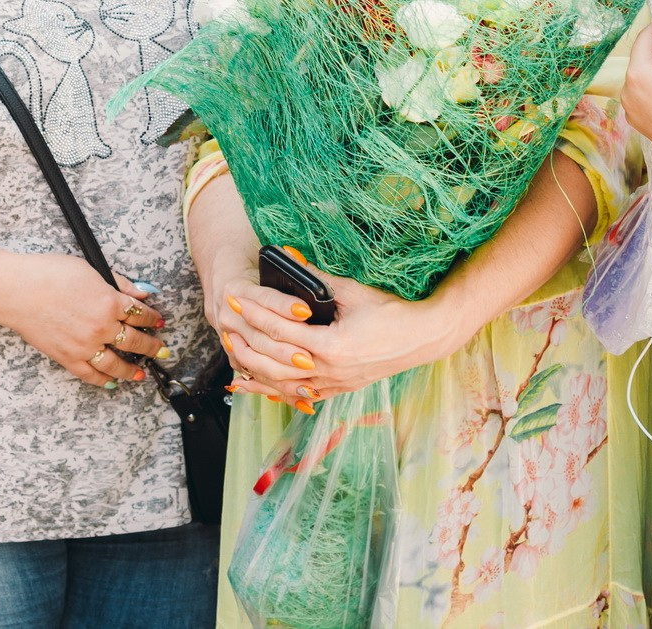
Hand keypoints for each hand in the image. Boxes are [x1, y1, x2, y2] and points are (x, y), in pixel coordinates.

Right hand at [1, 254, 167, 387]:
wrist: (17, 291)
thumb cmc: (49, 274)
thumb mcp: (91, 270)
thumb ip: (119, 283)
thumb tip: (142, 291)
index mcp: (110, 302)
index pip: (140, 314)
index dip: (152, 318)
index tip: (158, 322)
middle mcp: (101, 327)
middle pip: (135, 341)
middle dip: (151, 346)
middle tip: (160, 349)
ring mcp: (85, 346)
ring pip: (116, 364)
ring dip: (132, 370)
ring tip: (140, 373)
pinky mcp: (67, 357)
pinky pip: (91, 375)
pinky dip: (103, 380)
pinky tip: (111, 382)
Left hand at [223, 262, 466, 404]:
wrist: (424, 337)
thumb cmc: (393, 312)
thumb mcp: (354, 291)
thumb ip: (318, 278)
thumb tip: (289, 257)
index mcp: (333, 346)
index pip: (281, 331)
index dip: (256, 315)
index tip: (236, 301)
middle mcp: (330, 371)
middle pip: (275, 363)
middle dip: (247, 344)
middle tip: (227, 327)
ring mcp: (335, 384)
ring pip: (284, 385)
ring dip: (256, 372)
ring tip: (234, 356)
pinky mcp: (339, 389)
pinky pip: (301, 395)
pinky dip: (277, 391)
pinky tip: (259, 386)